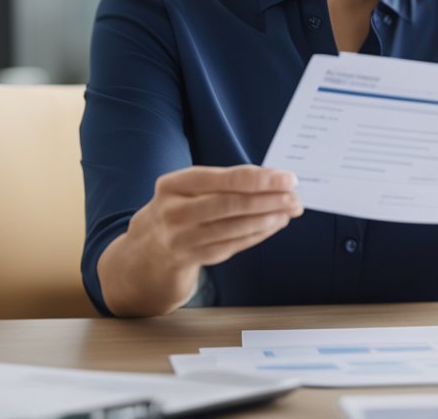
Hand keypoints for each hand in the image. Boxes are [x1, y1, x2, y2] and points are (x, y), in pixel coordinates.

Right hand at [100, 165, 302, 315]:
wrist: (142, 254)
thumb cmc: (178, 212)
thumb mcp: (189, 191)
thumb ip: (225, 183)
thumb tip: (275, 178)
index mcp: (175, 183)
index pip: (227, 178)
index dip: (262, 179)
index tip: (289, 178)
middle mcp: (173, 210)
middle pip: (231, 204)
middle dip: (270, 200)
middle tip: (295, 198)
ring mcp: (179, 238)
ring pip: (233, 227)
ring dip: (268, 219)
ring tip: (289, 212)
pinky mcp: (188, 259)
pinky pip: (231, 246)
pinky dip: (256, 235)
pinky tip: (273, 226)